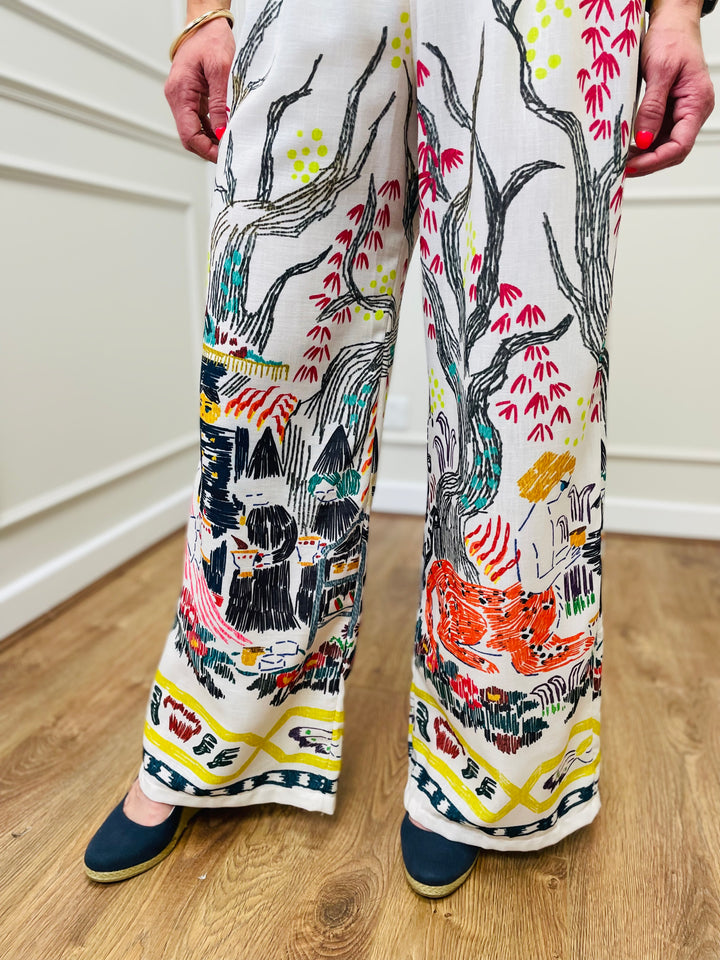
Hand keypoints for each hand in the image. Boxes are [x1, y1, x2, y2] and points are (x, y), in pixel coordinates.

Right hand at [164, 18, 235, 162]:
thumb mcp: (219, 70)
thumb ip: (219, 103)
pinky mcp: (190, 97)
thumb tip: (222, 131)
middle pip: (189, 137)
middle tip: (229, 153)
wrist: (205, 23)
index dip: (206, 149)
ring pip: (193, 131)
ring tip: (230, 143)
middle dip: (207, 148)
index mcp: (179, 92)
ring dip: (210, 140)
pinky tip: (224, 131)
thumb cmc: (211, 39)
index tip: (224, 155)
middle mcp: (177, 98)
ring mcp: (182, 98)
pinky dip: (210, 129)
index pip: (188, 134)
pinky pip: (198, 121)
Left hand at [626, 4, 714, 176]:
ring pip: (664, 146)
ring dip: (643, 156)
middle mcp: (693, 111)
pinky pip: (657, 135)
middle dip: (648, 163)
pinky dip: (642, 144)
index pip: (680, 145)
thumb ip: (652, 107)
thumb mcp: (659, 71)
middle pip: (673, 151)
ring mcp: (682, 112)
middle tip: (621, 168)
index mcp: (697, 103)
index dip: (655, 160)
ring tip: (620, 160)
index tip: (631, 166)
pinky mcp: (670, 111)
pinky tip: (626, 147)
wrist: (672, 21)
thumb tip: (644, 139)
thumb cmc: (671, 38)